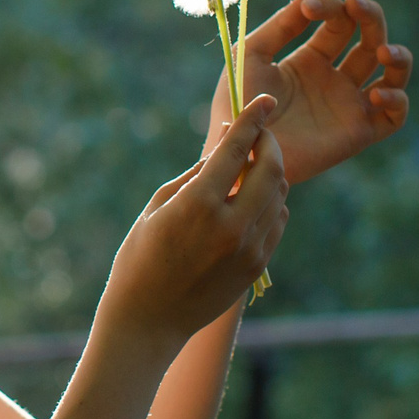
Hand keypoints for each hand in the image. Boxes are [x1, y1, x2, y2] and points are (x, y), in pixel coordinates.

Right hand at [99, 96, 288, 348]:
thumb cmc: (140, 257)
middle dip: (268, 144)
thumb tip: (225, 140)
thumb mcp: (159, 206)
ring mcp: (249, 248)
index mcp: (198, 205)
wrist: (149, 320)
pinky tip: (252, 202)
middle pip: (270, 168)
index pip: (235, 149)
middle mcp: (231, 225)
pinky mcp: (257, 266)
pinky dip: (271, 203)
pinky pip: (278, 222)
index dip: (252, 118)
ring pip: (279, 194)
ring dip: (269, 173)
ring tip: (249, 169)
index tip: (262, 99)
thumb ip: (197, 171)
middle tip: (258, 134)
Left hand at [210, 0, 410, 183]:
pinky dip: (397, 100)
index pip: (338, 21)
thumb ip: (282, 23)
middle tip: (357, 5)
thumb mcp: (253, 54)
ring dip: (398, 56)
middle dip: (370, 16)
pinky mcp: (358, 132)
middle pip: (370, 38)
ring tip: (381, 52)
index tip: (309, 7)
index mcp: (311, 58)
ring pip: (393, 73)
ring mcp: (349, 104)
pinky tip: (376, 93)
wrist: (241, 150)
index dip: (330, 7)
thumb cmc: (238, 103)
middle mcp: (335, 79)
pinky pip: (395, 116)